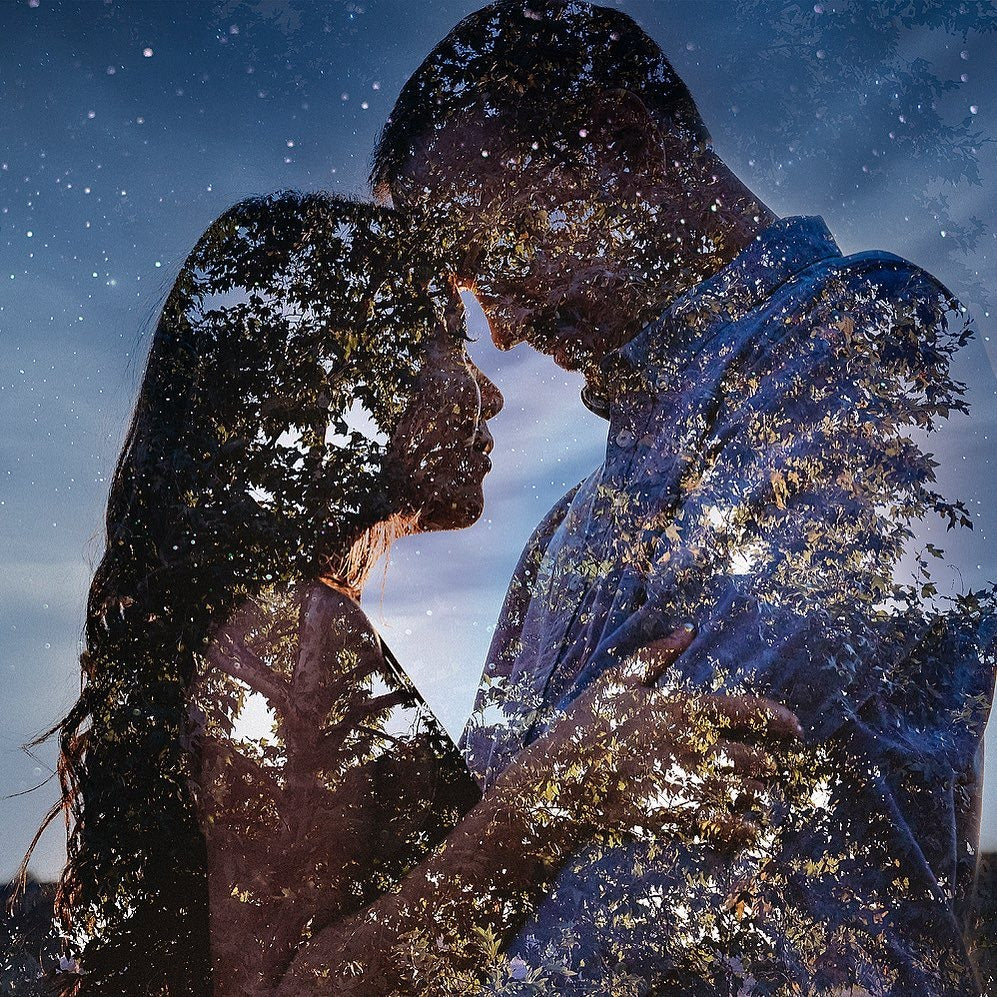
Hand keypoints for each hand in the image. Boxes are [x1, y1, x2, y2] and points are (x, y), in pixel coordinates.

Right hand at [505, 625, 802, 848]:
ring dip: (757, 796)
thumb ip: (656, 654)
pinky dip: (745, 829)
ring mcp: (693, 785)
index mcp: (686, 710)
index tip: (795, 729)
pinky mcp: (682, 816)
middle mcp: (698, 747)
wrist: (562, 780)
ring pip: (749, 794)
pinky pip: (731, 827)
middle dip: (766, 765)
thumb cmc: (587, 726)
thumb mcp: (618, 680)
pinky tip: (747, 830)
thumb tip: (688, 629)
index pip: (750, 712)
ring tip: (755, 797)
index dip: (780, 721)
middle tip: (766, 769)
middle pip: (757, 759)